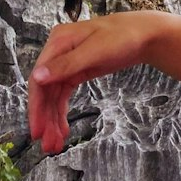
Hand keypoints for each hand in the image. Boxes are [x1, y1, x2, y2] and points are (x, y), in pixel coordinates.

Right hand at [27, 12, 156, 153]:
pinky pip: (63, 94)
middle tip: (47, 145)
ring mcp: (67, 62)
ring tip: (55, 144)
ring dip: (53, 119)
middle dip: (45, 118)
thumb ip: (66, 65)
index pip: (38, 78)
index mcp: (58, 41)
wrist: (144, 35)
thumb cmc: (122, 37)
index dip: (36, 106)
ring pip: (54, 95)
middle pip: (45, 90)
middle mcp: (59, 51)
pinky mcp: (77, 70)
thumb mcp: (95, 51)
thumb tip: (37, 76)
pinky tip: (64, 129)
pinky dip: (62, 112)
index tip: (37, 131)